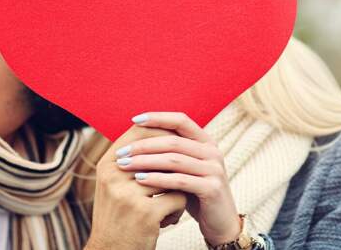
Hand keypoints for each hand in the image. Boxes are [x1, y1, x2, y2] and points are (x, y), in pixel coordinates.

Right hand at [86, 124, 186, 249]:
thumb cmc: (117, 216)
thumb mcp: (114, 184)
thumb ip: (131, 159)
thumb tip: (161, 129)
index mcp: (107, 164)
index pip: (139, 132)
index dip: (162, 133)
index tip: (176, 144)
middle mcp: (114, 175)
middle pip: (159, 152)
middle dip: (173, 164)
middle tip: (178, 176)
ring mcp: (129, 194)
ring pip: (172, 176)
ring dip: (176, 189)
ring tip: (170, 202)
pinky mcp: (145, 213)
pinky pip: (178, 198)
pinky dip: (178, 209)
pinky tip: (168, 220)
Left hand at [114, 112, 240, 245]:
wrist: (219, 223)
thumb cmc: (194, 193)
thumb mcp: (183, 168)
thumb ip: (168, 152)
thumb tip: (136, 134)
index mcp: (205, 141)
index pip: (180, 120)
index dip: (158, 117)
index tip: (134, 119)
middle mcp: (212, 151)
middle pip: (173, 141)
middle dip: (144, 145)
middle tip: (121, 152)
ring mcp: (214, 169)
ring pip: (174, 159)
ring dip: (146, 161)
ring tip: (125, 165)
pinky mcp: (212, 188)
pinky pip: (180, 180)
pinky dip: (157, 179)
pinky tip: (139, 179)